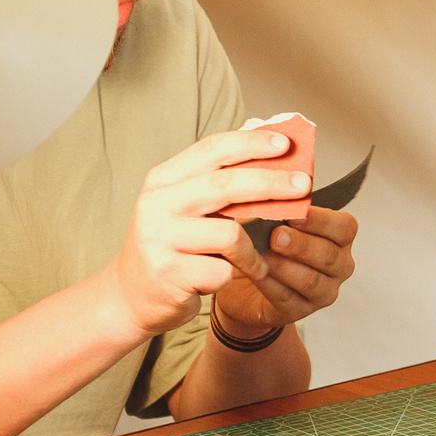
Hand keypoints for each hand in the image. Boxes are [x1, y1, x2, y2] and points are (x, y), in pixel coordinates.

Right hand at [106, 128, 308, 338]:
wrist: (131, 297)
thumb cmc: (172, 245)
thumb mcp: (186, 205)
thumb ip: (221, 178)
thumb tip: (270, 138)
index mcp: (162, 180)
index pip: (212, 149)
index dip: (251, 143)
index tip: (286, 143)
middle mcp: (155, 205)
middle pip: (226, 185)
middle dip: (272, 183)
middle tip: (304, 185)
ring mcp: (159, 240)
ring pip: (230, 234)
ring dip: (254, 247)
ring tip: (262, 257)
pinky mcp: (169, 273)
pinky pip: (223, 269)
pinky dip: (237, 274)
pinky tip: (233, 276)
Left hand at [215, 205, 356, 337]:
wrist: (244, 284)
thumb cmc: (264, 245)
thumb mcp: (272, 220)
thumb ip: (279, 206)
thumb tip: (272, 188)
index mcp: (340, 239)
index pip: (345, 227)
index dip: (321, 221)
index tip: (296, 214)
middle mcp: (339, 266)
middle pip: (328, 255)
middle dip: (301, 244)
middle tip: (276, 235)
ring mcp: (323, 291)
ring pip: (310, 280)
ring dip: (285, 266)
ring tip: (262, 255)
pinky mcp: (300, 312)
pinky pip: (287, 298)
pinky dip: (270, 284)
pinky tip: (256, 273)